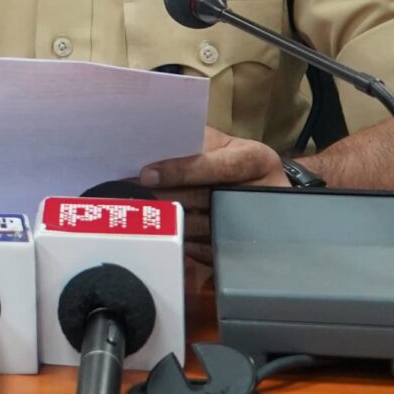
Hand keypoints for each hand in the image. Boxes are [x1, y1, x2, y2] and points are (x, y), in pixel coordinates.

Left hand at [139, 125, 283, 264]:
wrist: (257, 188)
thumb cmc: (228, 159)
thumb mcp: (219, 143)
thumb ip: (192, 143)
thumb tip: (151, 145)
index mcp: (257, 160)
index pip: (220, 166)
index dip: (182, 171)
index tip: (148, 175)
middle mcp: (261, 193)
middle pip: (208, 198)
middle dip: (167, 196)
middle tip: (132, 194)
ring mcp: (254, 224)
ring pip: (204, 226)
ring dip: (169, 220)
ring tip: (138, 212)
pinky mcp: (240, 248)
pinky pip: (207, 250)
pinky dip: (181, 242)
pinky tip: (159, 233)